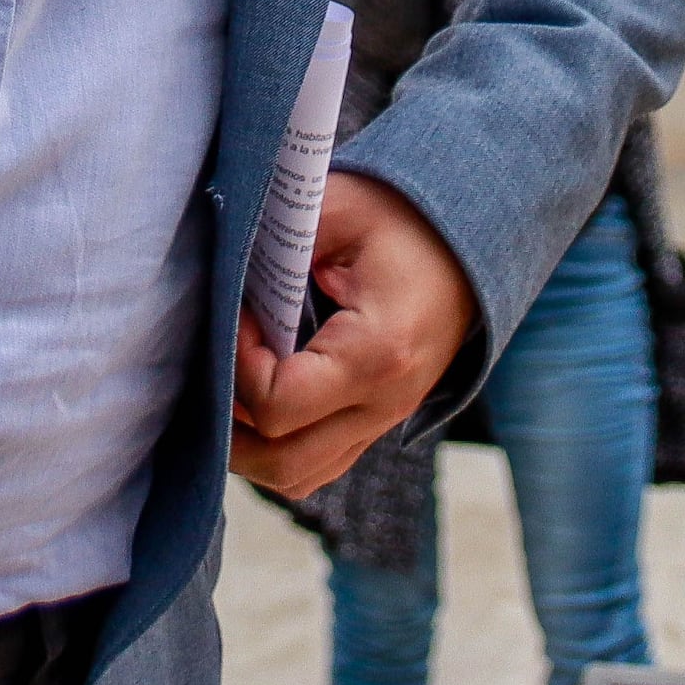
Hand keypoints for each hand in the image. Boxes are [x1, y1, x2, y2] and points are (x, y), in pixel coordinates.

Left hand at [230, 171, 477, 496]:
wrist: (466, 242)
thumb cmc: (401, 218)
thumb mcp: (337, 208)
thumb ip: (278, 241)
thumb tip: (222, 279)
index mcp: (376, 355)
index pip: (278, 406)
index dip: (239, 366)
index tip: (241, 315)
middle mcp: (384, 404)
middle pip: (282, 465)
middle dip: (230, 427)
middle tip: (217, 366)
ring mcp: (385, 421)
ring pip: (298, 476)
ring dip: (250, 447)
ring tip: (231, 386)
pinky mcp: (378, 421)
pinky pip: (318, 463)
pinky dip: (277, 445)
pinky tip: (259, 396)